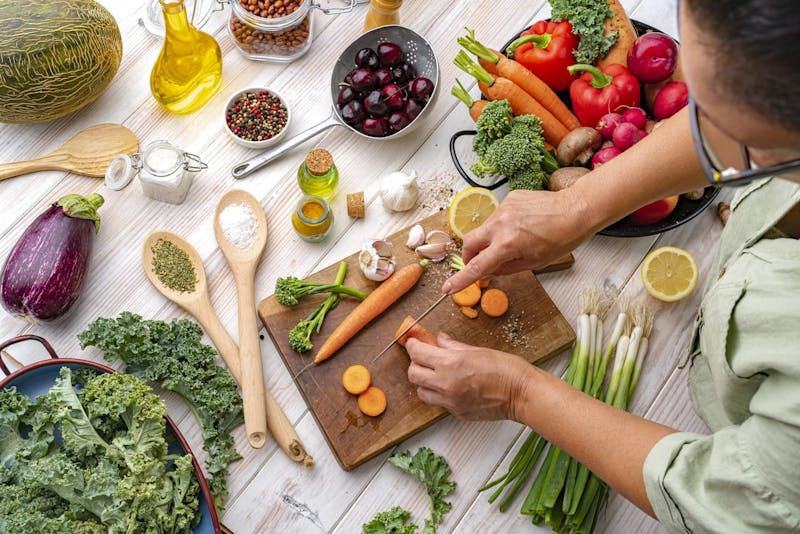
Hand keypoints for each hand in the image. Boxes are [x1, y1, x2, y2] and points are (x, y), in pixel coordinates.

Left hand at [405, 334, 533, 421]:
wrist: (522, 394)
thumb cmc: (506, 369)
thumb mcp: (477, 350)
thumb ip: (453, 346)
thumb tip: (439, 341)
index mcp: (450, 363)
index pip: (417, 353)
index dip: (413, 346)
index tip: (414, 342)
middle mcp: (446, 384)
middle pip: (413, 375)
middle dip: (415, 364)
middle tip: (424, 358)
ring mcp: (450, 401)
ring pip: (422, 392)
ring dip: (425, 382)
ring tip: (437, 375)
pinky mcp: (457, 413)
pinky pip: (439, 403)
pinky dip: (441, 395)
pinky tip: (453, 387)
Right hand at [443, 188, 593, 293]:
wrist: (577, 210)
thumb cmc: (562, 239)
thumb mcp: (534, 263)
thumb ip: (506, 268)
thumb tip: (488, 270)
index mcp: (508, 245)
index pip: (477, 266)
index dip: (461, 279)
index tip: (448, 287)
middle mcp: (501, 225)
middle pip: (469, 243)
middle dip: (469, 256)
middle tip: (476, 264)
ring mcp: (504, 209)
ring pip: (485, 229)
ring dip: (490, 239)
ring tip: (513, 241)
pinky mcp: (509, 198)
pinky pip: (498, 216)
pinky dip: (503, 226)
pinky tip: (522, 226)